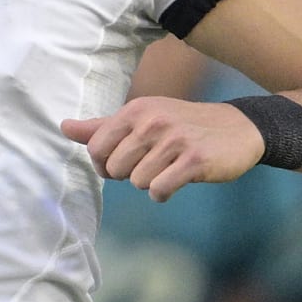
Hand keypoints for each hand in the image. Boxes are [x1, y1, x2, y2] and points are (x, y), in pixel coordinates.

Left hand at [61, 97, 265, 200]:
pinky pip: (159, 190)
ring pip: (137, 182)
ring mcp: (174, 140)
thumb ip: (101, 127)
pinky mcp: (194, 161)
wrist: (238, 127)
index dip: (106, 163)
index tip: (126, 160)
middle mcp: (152, 121)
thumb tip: (63, 127)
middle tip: (153, 163)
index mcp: (136, 110)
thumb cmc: (181, 125)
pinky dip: (165, 192)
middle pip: (115, 168)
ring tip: (169, 167)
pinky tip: (179, 178)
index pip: (95, 148)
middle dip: (130, 174)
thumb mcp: (141, 118)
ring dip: (151, 182)